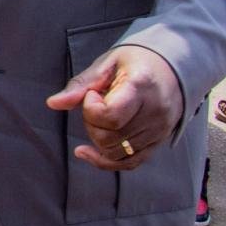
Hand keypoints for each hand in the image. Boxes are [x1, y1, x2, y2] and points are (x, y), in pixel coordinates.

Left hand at [46, 46, 184, 169]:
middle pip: (109, 137)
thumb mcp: (106, 64)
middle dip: (91, 123)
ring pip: (115, 153)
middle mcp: (155, 113)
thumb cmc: (134, 62)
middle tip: (96, 104)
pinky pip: (129, 163)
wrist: (172, 69)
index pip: (110, 116)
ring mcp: (159, 131)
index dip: (91, 108)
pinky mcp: (158, 143)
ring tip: (102, 116)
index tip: (93, 94)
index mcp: (142, 88)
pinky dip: (104, 161)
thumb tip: (53, 104)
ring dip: (97, 138)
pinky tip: (85, 151)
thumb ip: (80, 85)